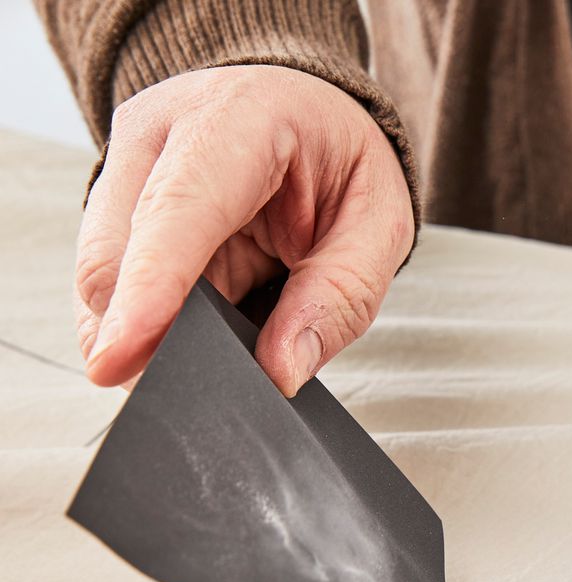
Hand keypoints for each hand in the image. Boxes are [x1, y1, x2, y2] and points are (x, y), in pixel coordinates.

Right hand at [76, 65, 414, 395]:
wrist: (310, 113)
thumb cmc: (346, 162)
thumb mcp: (380, 226)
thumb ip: (340, 298)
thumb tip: (281, 371)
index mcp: (238, 118)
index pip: (176, 211)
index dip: (147, 292)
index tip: (122, 362)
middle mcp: (161, 132)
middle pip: (116, 254)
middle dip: (141, 334)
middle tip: (196, 390)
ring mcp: (127, 165)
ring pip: (102, 278)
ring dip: (148, 333)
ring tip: (217, 348)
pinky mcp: (113, 202)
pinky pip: (113, 284)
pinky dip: (150, 322)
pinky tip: (193, 332)